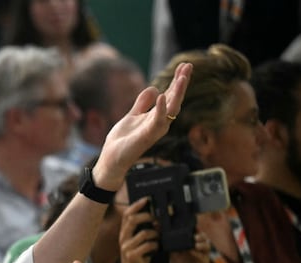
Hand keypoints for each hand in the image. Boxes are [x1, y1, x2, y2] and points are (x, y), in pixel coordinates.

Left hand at [93, 62, 192, 188]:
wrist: (112, 159)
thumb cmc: (123, 141)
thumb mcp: (132, 115)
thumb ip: (142, 103)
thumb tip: (153, 88)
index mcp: (156, 116)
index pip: (170, 95)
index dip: (177, 81)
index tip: (184, 65)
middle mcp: (160, 122)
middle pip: (175, 99)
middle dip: (182, 83)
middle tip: (188, 65)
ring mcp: (155, 129)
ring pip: (172, 109)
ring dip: (177, 93)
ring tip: (182, 77)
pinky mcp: (147, 136)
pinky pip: (157, 121)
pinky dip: (161, 109)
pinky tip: (162, 95)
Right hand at [118, 197, 157, 262]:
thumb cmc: (139, 257)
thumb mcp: (138, 242)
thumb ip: (142, 231)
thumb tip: (155, 218)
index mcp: (124, 233)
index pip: (127, 215)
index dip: (136, 205)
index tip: (147, 199)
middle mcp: (123, 238)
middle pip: (132, 219)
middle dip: (147, 216)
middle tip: (156, 219)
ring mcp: (126, 247)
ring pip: (144, 232)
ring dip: (155, 234)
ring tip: (158, 237)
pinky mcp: (132, 255)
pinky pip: (148, 245)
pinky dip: (155, 246)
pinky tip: (156, 248)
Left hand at [169, 231, 209, 262]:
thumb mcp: (173, 254)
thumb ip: (173, 246)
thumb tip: (168, 236)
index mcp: (191, 243)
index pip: (195, 233)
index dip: (195, 228)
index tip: (192, 226)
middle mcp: (198, 246)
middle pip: (204, 237)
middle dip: (200, 234)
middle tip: (195, 236)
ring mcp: (203, 254)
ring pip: (206, 245)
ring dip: (201, 243)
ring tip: (195, 244)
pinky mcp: (205, 261)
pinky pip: (203, 255)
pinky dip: (198, 253)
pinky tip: (192, 251)